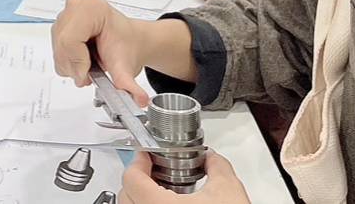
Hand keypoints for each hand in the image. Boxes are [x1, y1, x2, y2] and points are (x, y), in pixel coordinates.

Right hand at [50, 0, 155, 107]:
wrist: (128, 40)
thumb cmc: (126, 45)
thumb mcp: (125, 65)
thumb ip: (128, 83)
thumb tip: (139, 100)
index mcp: (92, 8)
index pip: (70, 40)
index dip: (78, 62)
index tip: (88, 74)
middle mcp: (75, 6)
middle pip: (62, 45)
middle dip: (74, 67)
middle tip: (90, 74)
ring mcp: (65, 13)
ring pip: (57, 50)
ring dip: (71, 66)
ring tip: (90, 64)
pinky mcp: (60, 23)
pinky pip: (55, 50)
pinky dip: (68, 62)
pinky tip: (82, 57)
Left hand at [122, 151, 248, 203]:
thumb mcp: (228, 190)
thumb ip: (217, 166)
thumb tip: (212, 159)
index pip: (132, 179)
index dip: (138, 162)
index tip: (145, 156)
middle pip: (126, 196)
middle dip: (136, 180)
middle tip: (150, 170)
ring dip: (139, 198)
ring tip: (157, 190)